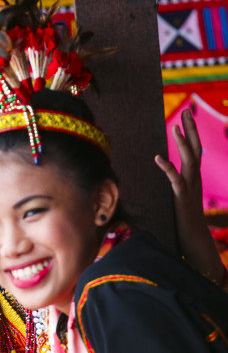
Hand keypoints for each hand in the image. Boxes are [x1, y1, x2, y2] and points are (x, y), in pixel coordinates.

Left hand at [155, 109, 226, 285]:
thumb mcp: (175, 201)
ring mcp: (189, 189)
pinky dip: (167, 168)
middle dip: (191, 130)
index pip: (194, 152)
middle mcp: (194, 181)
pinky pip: (175, 181)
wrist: (194, 243)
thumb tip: (157, 181)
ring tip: (175, 127)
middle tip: (187, 110)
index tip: (186, 117)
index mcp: (192, 179)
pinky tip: (158, 158)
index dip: (191, 134)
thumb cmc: (182, 224)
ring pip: (189, 161)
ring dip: (182, 143)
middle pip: (195, 150)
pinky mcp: (182, 199)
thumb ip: (170, 188)